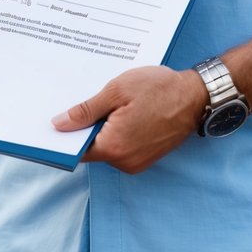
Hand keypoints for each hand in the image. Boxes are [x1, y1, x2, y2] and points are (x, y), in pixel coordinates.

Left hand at [51, 66, 206, 173]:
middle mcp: (124, 162)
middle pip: (92, 148)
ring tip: (109, 105)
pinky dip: (118, 133)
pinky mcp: (146, 158)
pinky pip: (122, 148)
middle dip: (86, 128)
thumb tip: (59, 124)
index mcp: (114, 147)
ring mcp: (137, 162)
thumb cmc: (158, 89)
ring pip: (107, 148)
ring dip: (104, 129)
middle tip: (84, 102)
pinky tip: (122, 113)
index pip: (77, 149)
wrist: (196, 96)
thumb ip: (86, 111)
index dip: (65, 136)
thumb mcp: (116, 91)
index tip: (55, 122)